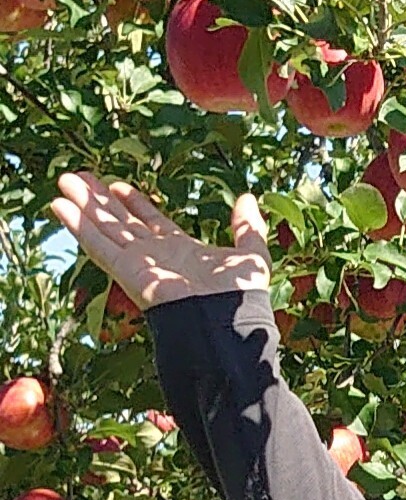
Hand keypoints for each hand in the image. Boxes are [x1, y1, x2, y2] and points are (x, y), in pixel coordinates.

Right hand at [49, 175, 270, 310]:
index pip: (150, 221)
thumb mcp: (251, 254)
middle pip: (120, 221)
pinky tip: (59, 205)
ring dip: (82, 205)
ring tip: (64, 180)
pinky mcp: (125, 270)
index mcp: (182, 250)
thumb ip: (247, 227)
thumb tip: (247, 198)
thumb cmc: (240, 296)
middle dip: (100, 199)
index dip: (134, 202)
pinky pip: (96, 244)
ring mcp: (137, 262)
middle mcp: (155, 256)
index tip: (117, 185)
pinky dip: (77, 225)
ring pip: (103, 228)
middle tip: (79, 176)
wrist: (226, 322)